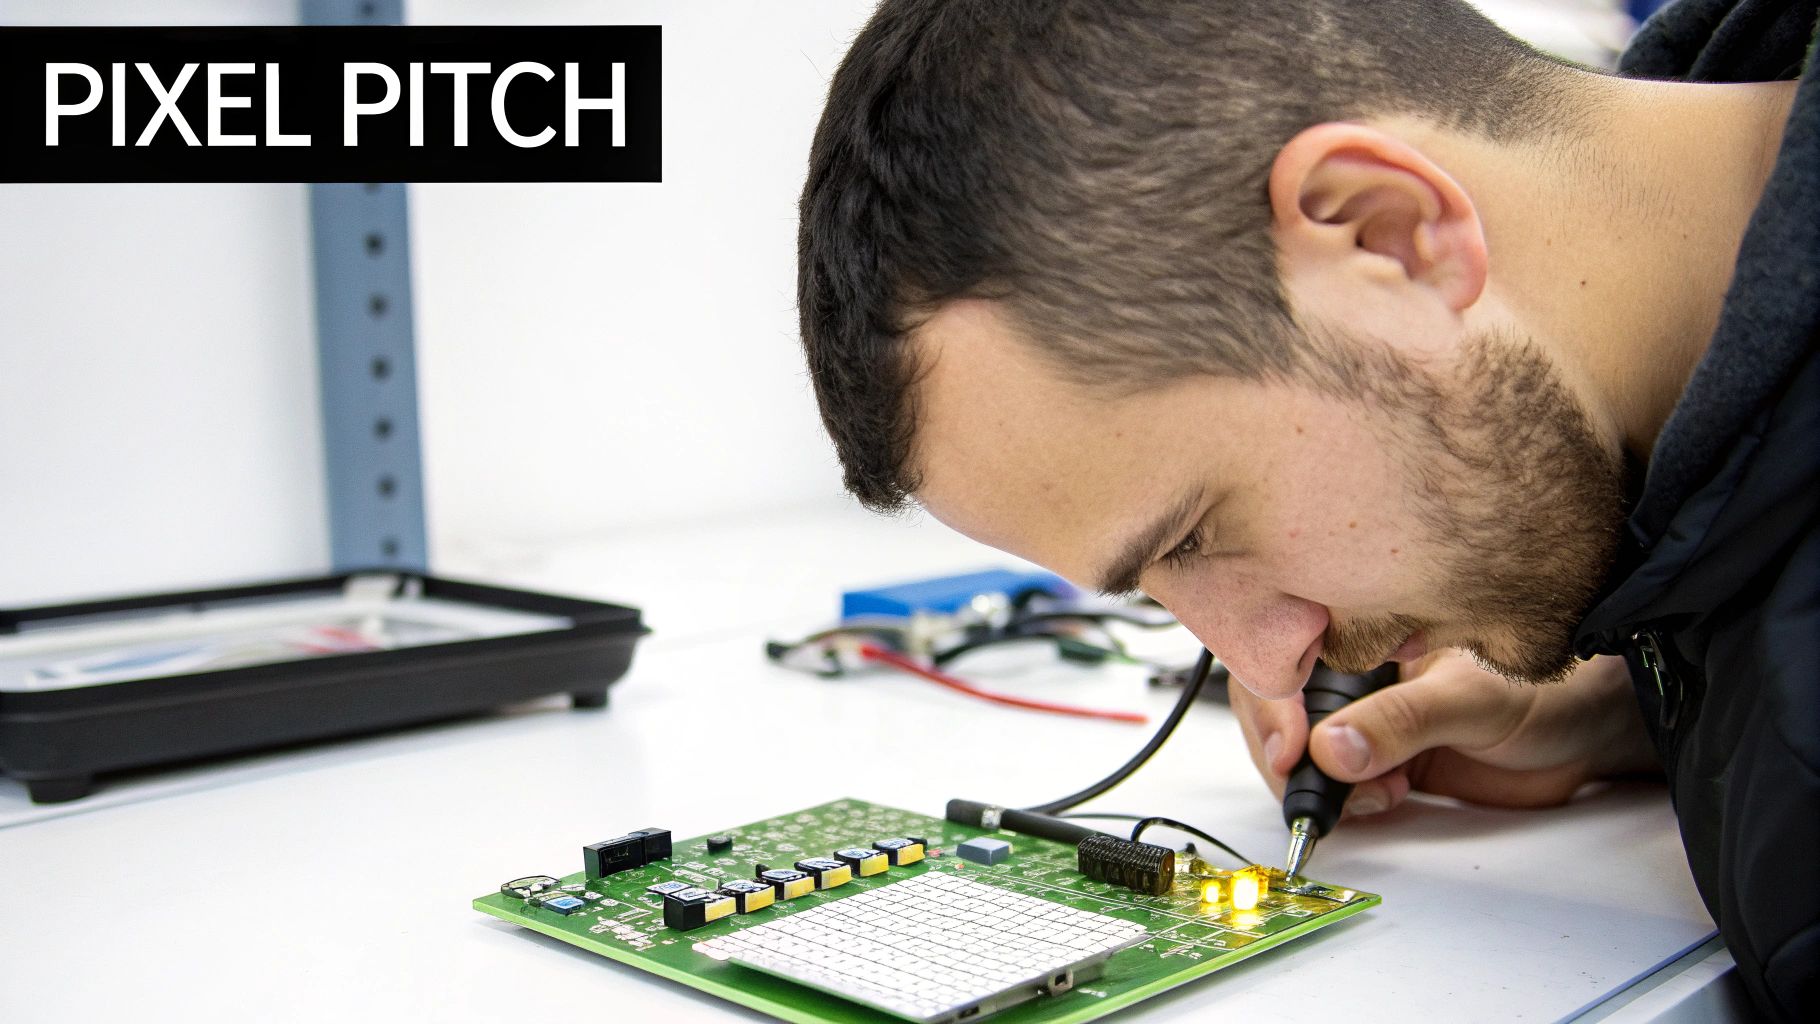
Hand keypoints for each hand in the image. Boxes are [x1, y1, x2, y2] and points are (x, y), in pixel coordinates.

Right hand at [1230, 649, 1658, 815]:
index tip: (1289, 751)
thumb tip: (1334, 748)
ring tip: (1378, 794)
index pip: (1286, 657)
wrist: (1592, 734)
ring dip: (1322, 784)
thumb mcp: (1472, 697)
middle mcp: (1356, 669)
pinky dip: (1346, 801)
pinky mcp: (1380, 755)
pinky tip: (1384, 799)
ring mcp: (1364, 714)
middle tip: (1322, 792)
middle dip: (1291, 756)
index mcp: (1366, 629)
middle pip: (1278, 707)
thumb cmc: (1551, 687)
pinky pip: (1335, 779)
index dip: (1273, 705)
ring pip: (1300, 749)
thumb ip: (1403, 721)